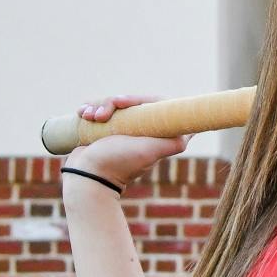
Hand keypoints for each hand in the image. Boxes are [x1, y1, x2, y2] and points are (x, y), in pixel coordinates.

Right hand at [62, 94, 193, 190]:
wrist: (86, 177)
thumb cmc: (117, 163)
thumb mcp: (149, 152)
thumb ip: (173, 142)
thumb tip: (193, 130)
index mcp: (152, 134)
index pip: (154, 104)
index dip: (140, 99)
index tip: (125, 103)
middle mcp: (137, 131)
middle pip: (130, 102)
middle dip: (112, 102)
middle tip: (101, 115)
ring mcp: (119, 130)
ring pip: (111, 104)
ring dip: (98, 106)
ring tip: (90, 117)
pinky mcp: (102, 130)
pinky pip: (97, 109)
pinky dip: (89, 109)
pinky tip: (82, 114)